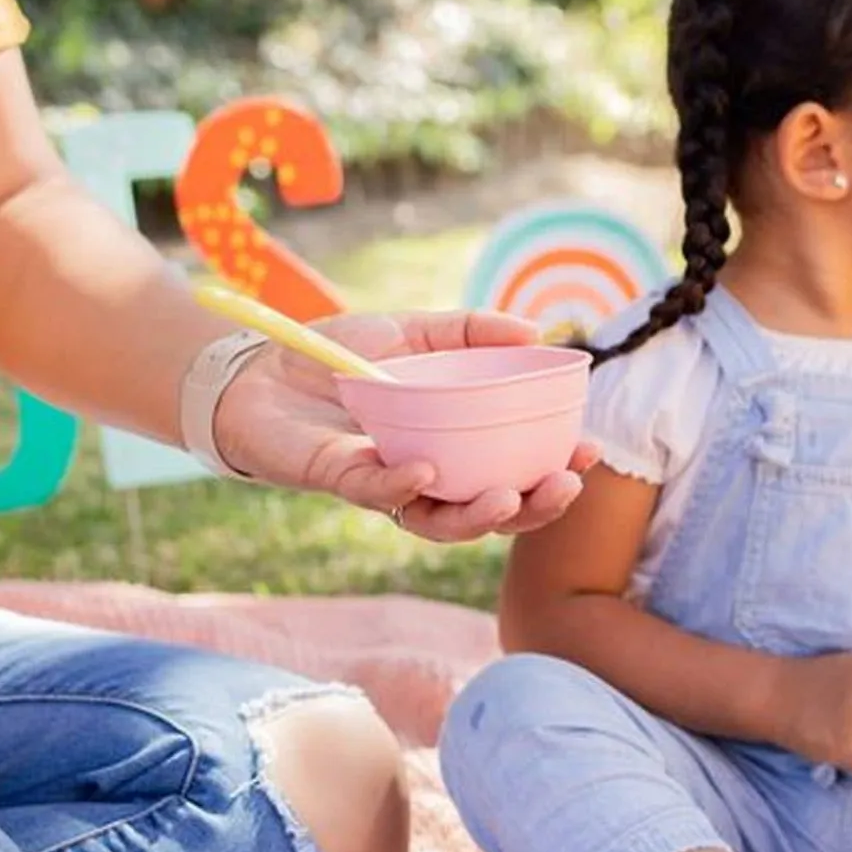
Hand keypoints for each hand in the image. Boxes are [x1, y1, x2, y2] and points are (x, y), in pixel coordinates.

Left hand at [213, 309, 600, 542]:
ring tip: (509, 496)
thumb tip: (537, 330)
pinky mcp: (338, 479)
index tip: (591, 451)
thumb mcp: (414, 331)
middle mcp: (424, 475)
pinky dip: (404, 486)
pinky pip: (377, 495)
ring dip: (478, 516)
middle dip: (532, 509)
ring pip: (439, 521)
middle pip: (488, 511)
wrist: (260, 364)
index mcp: (450, 447)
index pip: (512, 472)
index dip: (553, 472)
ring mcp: (383, 483)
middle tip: (565, 485)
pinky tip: (427, 470)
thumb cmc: (340, 354)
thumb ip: (471, 331)